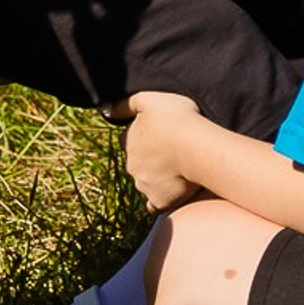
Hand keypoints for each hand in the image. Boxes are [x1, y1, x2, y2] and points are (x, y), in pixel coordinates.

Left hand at [121, 93, 206, 211]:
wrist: (199, 148)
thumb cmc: (177, 120)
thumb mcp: (149, 99)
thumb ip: (124, 105)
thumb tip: (104, 110)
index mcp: (128, 141)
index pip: (129, 138)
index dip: (145, 135)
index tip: (162, 132)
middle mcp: (131, 166)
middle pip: (137, 162)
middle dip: (150, 158)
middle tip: (173, 150)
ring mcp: (144, 185)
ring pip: (145, 183)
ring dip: (157, 178)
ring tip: (179, 169)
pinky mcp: (159, 201)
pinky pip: (155, 204)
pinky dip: (162, 198)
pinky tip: (174, 191)